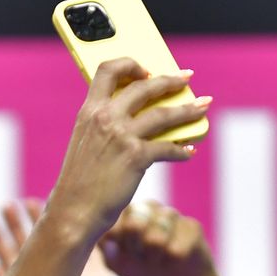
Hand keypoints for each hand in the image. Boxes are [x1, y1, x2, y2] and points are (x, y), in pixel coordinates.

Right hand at [43, 60, 208, 240]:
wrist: (74, 211)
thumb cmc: (80, 183)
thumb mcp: (86, 144)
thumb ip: (106, 127)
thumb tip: (143, 118)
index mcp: (89, 112)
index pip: (108, 70)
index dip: (130, 64)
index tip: (147, 70)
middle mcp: (105, 118)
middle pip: (145, 87)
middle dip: (170, 80)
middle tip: (186, 78)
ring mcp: (121, 136)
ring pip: (163, 114)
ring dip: (187, 110)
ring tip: (203, 107)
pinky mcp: (136, 157)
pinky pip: (168, 148)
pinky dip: (181, 150)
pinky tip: (189, 152)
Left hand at [100, 200, 215, 275]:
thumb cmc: (142, 268)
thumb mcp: (118, 263)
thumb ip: (108, 250)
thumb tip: (108, 237)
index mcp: (125, 212)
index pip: (113, 223)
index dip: (116, 244)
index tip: (119, 253)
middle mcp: (147, 207)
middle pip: (134, 226)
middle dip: (134, 250)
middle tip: (140, 258)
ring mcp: (170, 214)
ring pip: (155, 240)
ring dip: (153, 260)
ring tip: (156, 261)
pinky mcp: (192, 226)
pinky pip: (176, 252)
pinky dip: (171, 264)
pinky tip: (174, 261)